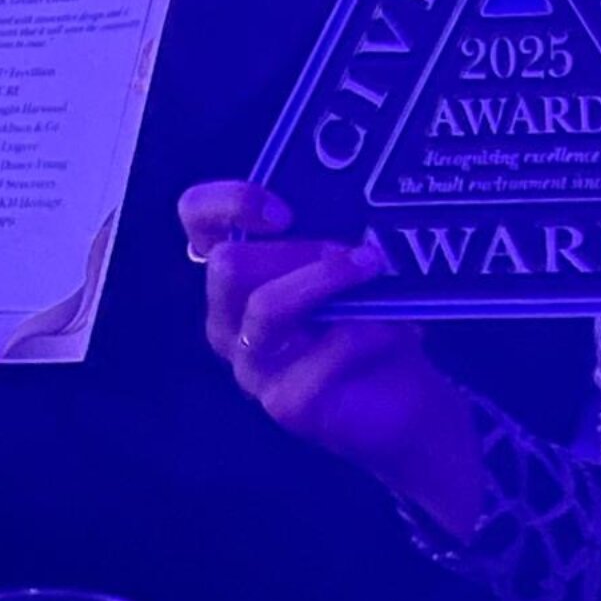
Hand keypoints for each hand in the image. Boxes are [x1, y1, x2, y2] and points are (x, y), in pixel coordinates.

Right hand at [180, 183, 483, 538]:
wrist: (402, 400)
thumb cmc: (368, 316)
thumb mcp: (347, 264)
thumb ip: (333, 229)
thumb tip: (356, 198)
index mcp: (237, 274)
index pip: (197, 221)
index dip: (227, 203)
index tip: (284, 210)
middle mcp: (229, 319)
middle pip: (228, 265)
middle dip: (299, 249)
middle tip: (355, 250)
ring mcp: (251, 365)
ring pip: (265, 307)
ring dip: (327, 280)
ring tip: (375, 267)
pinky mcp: (284, 402)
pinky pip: (319, 355)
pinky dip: (365, 332)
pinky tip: (401, 329)